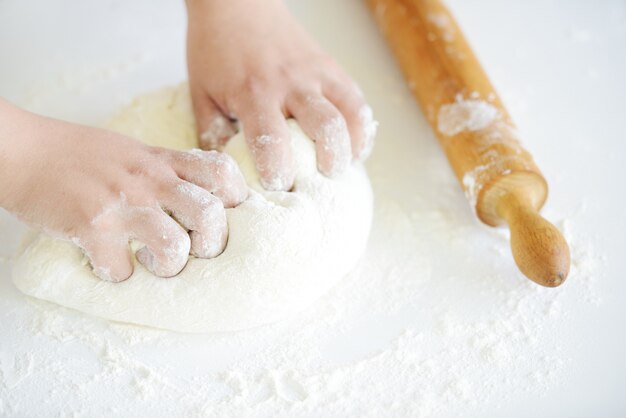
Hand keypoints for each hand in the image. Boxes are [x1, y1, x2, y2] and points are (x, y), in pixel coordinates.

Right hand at [0, 99, 247, 281]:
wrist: (21, 150)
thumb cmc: (77, 153)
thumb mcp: (132, 150)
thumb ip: (166, 170)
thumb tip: (198, 197)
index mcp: (162, 161)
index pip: (222, 173)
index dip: (236, 199)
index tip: (227, 215)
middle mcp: (148, 181)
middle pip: (210, 216)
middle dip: (212, 244)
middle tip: (196, 251)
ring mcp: (120, 204)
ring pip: (175, 248)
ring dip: (169, 266)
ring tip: (153, 261)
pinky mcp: (90, 228)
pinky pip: (121, 270)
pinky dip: (118, 275)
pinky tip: (110, 263)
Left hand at [186, 0, 377, 190]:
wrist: (237, 3)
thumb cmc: (216, 51)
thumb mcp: (201, 93)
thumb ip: (211, 135)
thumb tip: (226, 174)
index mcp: (253, 93)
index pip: (271, 141)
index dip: (278, 172)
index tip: (278, 188)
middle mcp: (290, 83)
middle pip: (324, 128)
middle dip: (328, 163)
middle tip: (320, 182)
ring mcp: (316, 73)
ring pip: (350, 114)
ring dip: (352, 148)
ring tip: (343, 167)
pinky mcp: (331, 67)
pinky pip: (357, 100)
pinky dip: (361, 127)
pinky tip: (354, 146)